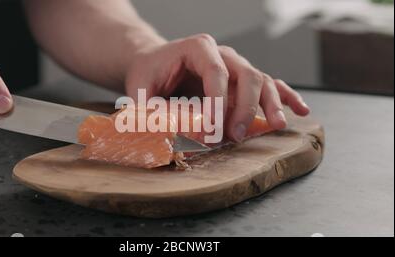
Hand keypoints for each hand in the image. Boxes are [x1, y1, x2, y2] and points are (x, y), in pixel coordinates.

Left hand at [125, 34, 309, 141]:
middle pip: (247, 75)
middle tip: (237, 135)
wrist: (154, 63)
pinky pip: (270, 84)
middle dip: (245, 107)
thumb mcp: (140, 88)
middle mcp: (222, 54)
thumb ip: (149, 108)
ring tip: (278, 125)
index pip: (216, 74)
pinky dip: (286, 97)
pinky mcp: (242, 79)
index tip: (215, 129)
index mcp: (198, 48)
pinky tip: (300, 110)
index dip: (219, 102)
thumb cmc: (148, 74)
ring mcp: (236, 65)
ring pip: (263, 80)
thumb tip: (164, 134)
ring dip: (271, 104)